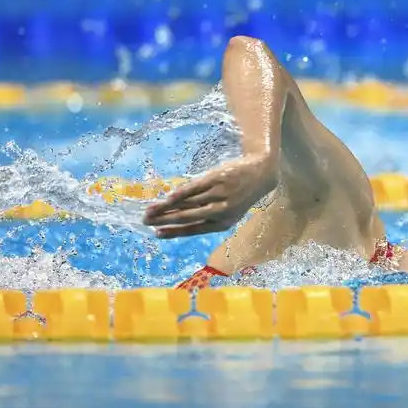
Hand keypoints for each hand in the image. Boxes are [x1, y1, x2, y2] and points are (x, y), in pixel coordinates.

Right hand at [143, 155, 277, 237]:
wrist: (261, 174)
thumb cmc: (240, 195)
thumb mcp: (228, 210)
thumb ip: (207, 215)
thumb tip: (177, 217)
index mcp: (223, 223)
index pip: (194, 230)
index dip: (174, 232)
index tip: (157, 234)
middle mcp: (221, 211)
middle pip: (187, 217)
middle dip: (165, 220)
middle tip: (146, 221)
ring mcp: (218, 195)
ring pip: (188, 203)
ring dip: (166, 207)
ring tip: (150, 209)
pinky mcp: (216, 179)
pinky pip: (194, 189)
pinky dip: (179, 194)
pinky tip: (167, 198)